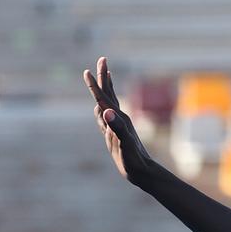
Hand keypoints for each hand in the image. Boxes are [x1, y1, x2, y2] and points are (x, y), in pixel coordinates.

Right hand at [83, 56, 153, 183]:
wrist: (143, 172)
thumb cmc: (134, 160)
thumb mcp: (124, 143)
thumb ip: (117, 127)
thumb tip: (107, 111)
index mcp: (118, 119)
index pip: (103, 98)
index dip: (94, 85)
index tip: (87, 71)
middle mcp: (118, 118)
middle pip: (109, 93)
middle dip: (104, 77)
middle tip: (102, 59)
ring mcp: (117, 125)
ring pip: (109, 101)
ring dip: (105, 87)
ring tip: (105, 75)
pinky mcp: (116, 133)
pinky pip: (107, 115)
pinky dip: (103, 106)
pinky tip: (102, 106)